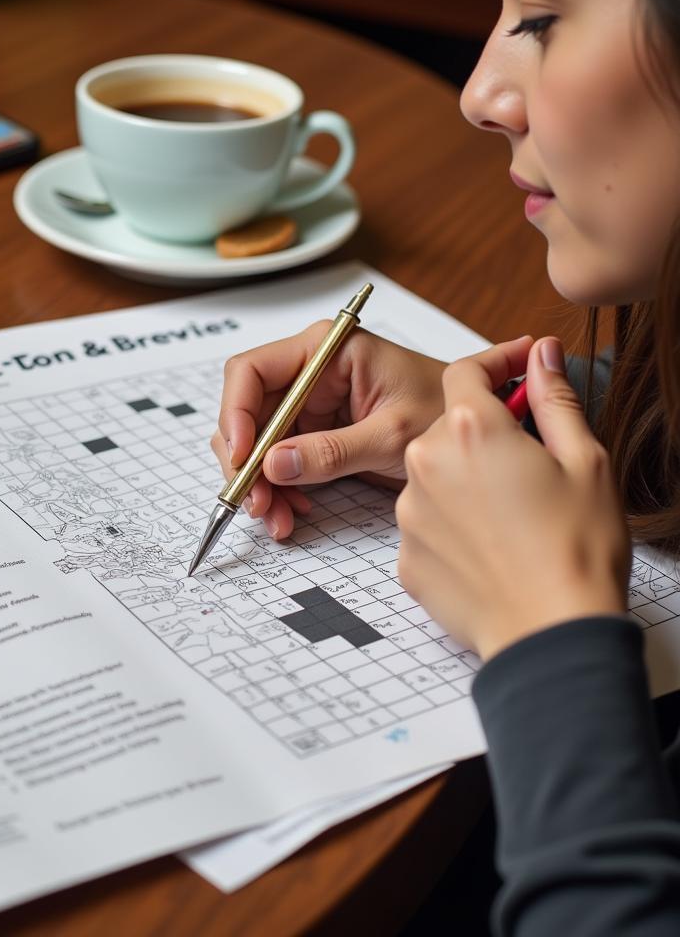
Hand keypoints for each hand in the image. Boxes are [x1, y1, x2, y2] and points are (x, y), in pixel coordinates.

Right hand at [212, 326, 512, 538]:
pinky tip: (291, 512)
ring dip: (259, 482)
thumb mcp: (393, 435)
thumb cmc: (447, 412)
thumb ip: (333, 450)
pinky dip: (278, 490)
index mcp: (326, 351)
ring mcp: (309, 405)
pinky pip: (278, 462)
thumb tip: (274, 464)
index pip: (252, 371)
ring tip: (276, 518)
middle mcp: (309, 373)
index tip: (241, 456)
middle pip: (247, 412)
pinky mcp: (314, 434)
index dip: (235, 412)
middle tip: (255, 502)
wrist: (475, 435)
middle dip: (245, 460)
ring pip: (258, 443)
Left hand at [396, 336, 630, 661]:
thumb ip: (554, 398)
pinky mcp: (403, 555)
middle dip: (481, 436)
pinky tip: (489, 547)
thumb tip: (541, 354)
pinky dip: (451, 526)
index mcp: (469, 430)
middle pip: (445, 428)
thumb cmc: (576, 550)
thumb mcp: (585, 460)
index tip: (515, 372)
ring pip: (433, 476)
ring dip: (462, 483)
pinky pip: (426, 523)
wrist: (550, 634)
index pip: (465, 372)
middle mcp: (425, 464)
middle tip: (526, 465)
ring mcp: (408, 513)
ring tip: (510, 516)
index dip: (493, 368)